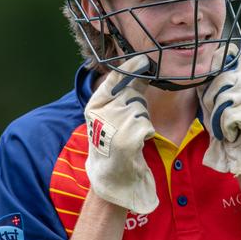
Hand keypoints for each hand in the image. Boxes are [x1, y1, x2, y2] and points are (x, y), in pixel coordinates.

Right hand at [84, 55, 157, 213]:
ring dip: (141, 122)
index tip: (143, 60)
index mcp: (93, 106)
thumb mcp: (112, 114)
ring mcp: (112, 126)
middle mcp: (100, 114)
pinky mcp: (126, 140)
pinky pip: (146, 126)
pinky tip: (135, 145)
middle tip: (127, 124)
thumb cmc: (113, 143)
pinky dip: (146, 134)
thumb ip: (124, 92)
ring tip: (129, 136)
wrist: (111, 179)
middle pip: (132, 95)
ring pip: (141, 110)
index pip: (114, 79)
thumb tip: (142, 66)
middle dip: (137, 106)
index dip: (130, 68)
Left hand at [197, 45, 240, 174]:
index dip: (214, 61)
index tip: (209, 70)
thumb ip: (209, 82)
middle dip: (210, 102)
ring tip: (227, 124)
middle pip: (218, 80)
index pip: (227, 53)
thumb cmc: (227, 122)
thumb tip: (194, 67)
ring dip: (218, 119)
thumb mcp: (215, 98)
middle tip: (219, 114)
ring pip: (222, 101)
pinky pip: (228, 117)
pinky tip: (234, 131)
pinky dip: (226, 129)